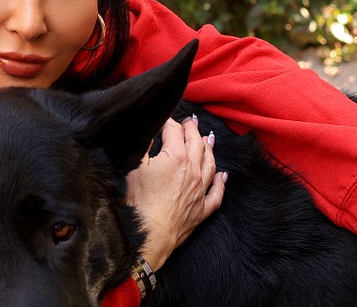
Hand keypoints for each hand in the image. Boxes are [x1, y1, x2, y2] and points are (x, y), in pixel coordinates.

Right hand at [124, 115, 227, 268]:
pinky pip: (216, 194)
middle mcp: (193, 171)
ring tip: (209, 139)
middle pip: (196, 143)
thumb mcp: (133, 167)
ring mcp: (200, 191)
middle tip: (190, 122)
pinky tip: (223, 176)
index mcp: (176, 157)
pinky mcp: (201, 210)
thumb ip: (143, 146)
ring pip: (210, 164)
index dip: (168, 122)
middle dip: (192, 130)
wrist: (149, 236)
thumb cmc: (138, 203)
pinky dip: (221, 183)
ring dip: (210, 149)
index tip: (165, 119)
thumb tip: (148, 131)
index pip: (174, 131)